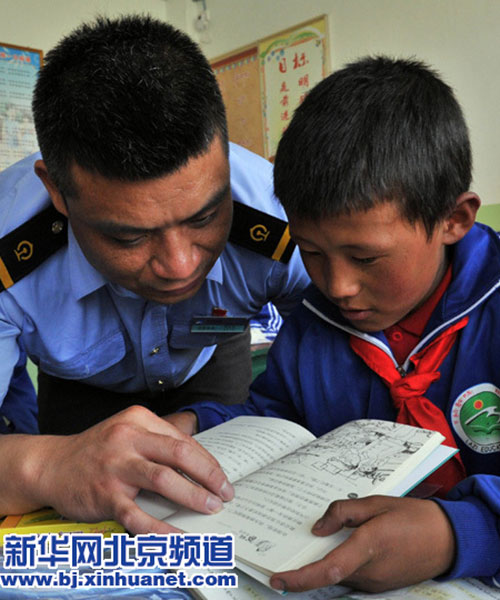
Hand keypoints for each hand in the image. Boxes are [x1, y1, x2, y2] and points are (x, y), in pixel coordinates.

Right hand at [5, 405, 232, 533]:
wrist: (51, 465)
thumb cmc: (97, 450)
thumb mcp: (127, 430)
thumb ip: (160, 437)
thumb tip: (199, 449)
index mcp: (139, 420)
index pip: (183, 440)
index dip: (207, 462)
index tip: (222, 478)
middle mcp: (128, 439)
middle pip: (180, 454)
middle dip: (209, 476)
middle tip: (225, 493)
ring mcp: (116, 467)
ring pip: (164, 480)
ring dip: (193, 496)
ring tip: (210, 508)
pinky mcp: (105, 495)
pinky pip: (137, 516)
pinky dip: (160, 529)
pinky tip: (177, 538)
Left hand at [270, 495, 454, 593]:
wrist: (447, 539)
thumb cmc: (413, 517)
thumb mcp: (376, 503)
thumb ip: (343, 512)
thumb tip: (317, 529)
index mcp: (369, 546)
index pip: (329, 569)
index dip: (301, 578)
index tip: (279, 579)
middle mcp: (370, 572)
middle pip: (328, 574)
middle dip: (305, 565)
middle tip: (287, 551)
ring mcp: (376, 583)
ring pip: (338, 576)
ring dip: (323, 563)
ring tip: (314, 540)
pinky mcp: (379, 585)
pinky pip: (350, 576)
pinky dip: (338, 565)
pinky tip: (337, 546)